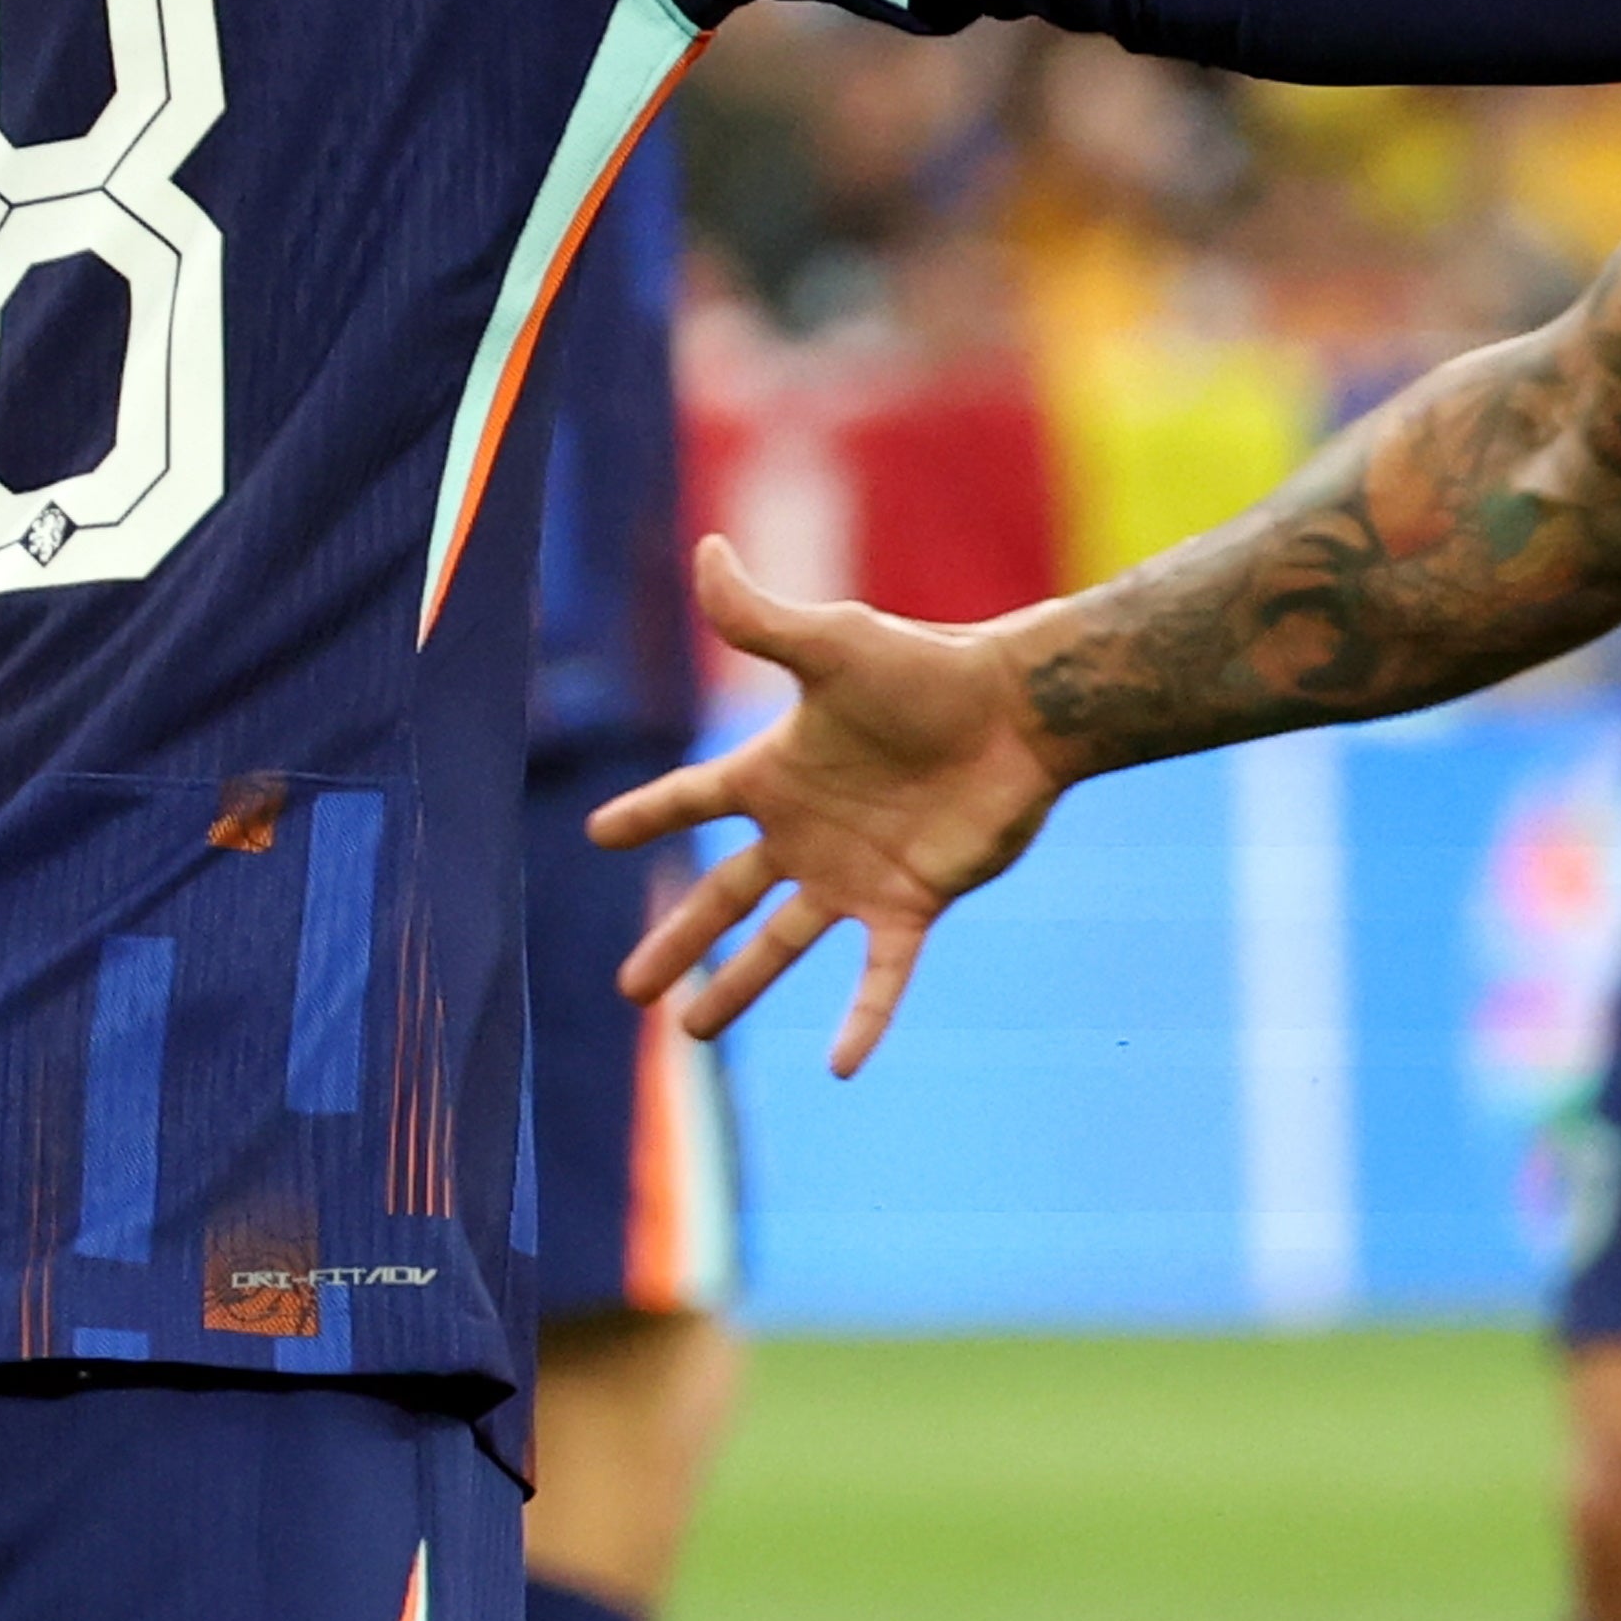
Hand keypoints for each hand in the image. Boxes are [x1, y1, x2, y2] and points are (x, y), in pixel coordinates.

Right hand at [589, 540, 1080, 1073]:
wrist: (1019, 709)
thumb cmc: (928, 668)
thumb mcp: (832, 643)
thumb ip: (760, 618)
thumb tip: (705, 552)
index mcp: (779, 771)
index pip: (694, 798)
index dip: (648, 816)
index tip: (600, 836)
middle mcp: (809, 830)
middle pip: (724, 898)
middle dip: (676, 940)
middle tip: (628, 990)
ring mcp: (856, 872)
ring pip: (781, 946)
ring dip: (737, 989)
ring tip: (691, 1033)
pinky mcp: (911, 902)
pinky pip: (879, 976)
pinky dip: (862, 1020)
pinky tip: (841, 1067)